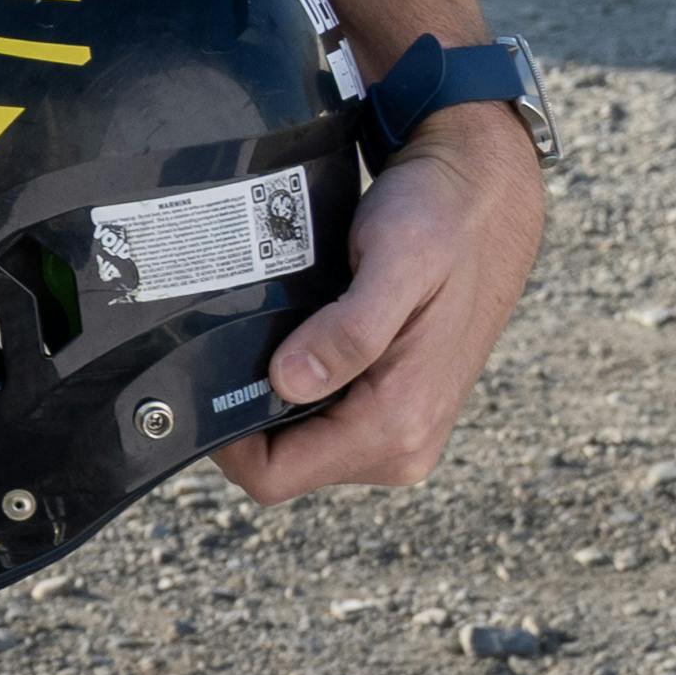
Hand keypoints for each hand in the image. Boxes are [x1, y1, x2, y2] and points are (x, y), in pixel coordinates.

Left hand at [211, 110, 542, 499]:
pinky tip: (280, 331)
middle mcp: (400, 442)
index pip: (275, 475)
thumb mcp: (396, 264)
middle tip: (210, 342)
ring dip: (263, 392)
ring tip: (249, 329)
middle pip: (279, 460)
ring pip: (293, 437)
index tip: (191, 379)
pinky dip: (290, 379)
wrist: (484, 200)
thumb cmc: (442, 225)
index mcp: (397, 425)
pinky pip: (318, 411)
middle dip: (238, 413)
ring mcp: (396, 426)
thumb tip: (290, 382)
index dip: (223, 440)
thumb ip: (349, 331)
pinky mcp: (390, 400)